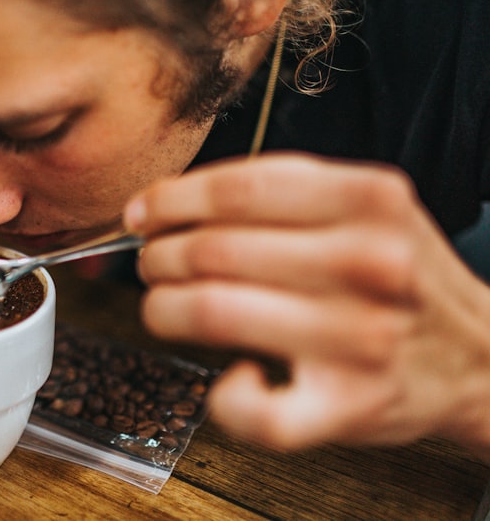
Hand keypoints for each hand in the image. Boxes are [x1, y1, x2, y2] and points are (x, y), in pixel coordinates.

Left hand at [124, 152, 489, 459]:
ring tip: (165, 307)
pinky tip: (232, 376)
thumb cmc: (399, 276)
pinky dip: (224, 396)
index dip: (171, 199)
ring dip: (163, 309)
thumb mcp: (364, 207)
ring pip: (213, 312)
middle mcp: (368, 263)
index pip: (237, 188)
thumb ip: (279, 193)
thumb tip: (168, 202)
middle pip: (214, 249)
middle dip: (159, 256)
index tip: (142, 212)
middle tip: (152, 264)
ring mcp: (360, 337)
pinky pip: (256, 411)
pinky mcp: (349, 405)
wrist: (477, 355)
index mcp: (368, 199)